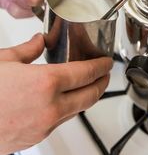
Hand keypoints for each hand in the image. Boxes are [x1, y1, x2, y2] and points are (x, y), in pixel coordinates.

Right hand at [0, 34, 111, 153]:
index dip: (101, 66)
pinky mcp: (36, 137)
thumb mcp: (3, 60)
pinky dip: (69, 108)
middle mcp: (50, 107)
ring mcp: (44, 125)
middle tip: (105, 74)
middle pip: (90, 94)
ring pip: (78, 109)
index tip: (107, 62)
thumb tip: (38, 41)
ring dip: (87, 96)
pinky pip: (61, 120)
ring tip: (87, 85)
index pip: (85, 73)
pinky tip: (64, 100)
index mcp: (45, 83)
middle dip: (102, 83)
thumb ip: (27, 49)